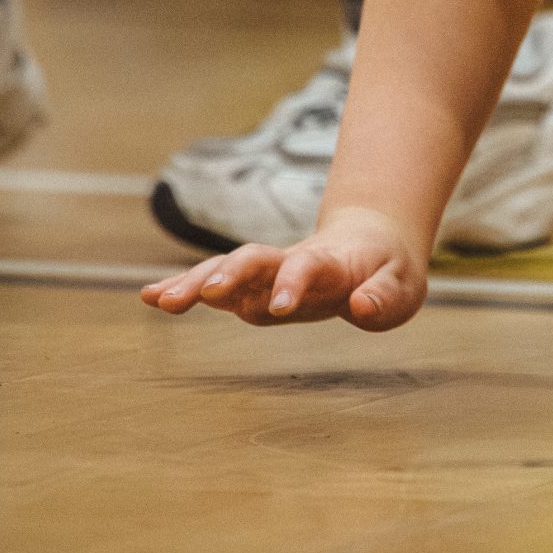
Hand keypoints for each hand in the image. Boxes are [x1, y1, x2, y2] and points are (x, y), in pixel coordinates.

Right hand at [140, 209, 425, 331]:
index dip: (293, 284)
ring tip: (159, 299)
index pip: (307, 267)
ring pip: (227, 268)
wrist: (373, 245)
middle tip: (203, 294)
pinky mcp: (253, 287)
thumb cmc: (388, 271)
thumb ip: (383, 297)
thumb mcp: (402, 288)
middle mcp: (290, 260)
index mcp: (330, 261)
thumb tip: (360, 308)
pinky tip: (150, 296)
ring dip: (195, 282)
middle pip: (254, 260)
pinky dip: (184, 288)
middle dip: (229, 274)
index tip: (281, 308)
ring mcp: (268, 272)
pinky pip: (214, 285)